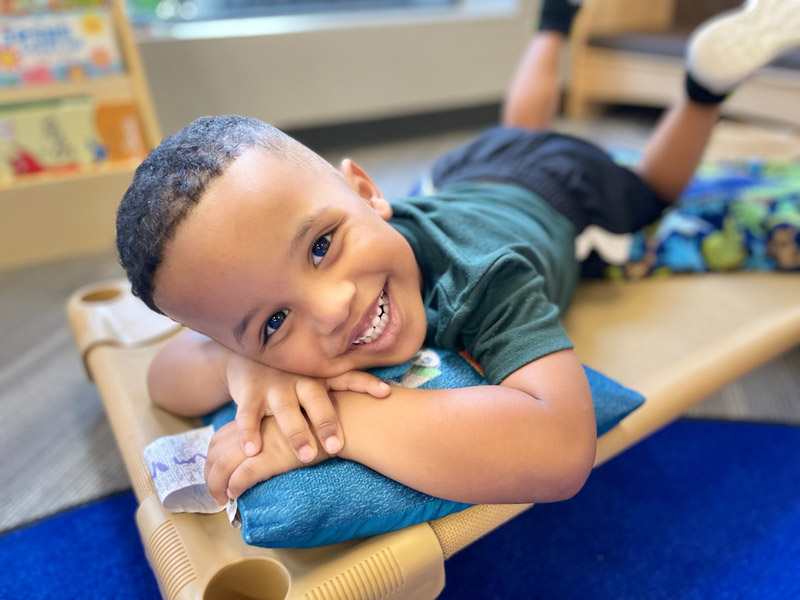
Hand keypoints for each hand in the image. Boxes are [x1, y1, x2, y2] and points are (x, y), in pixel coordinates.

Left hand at [205, 418, 322, 504]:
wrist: (342, 420)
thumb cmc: (321, 422)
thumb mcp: (291, 417)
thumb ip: (274, 429)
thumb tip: (263, 451)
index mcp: (257, 414)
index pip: (220, 437)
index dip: (213, 457)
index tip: (215, 472)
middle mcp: (253, 426)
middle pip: (215, 450)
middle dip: (209, 473)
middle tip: (214, 491)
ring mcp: (260, 441)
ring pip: (222, 464)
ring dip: (216, 484)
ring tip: (220, 499)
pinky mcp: (271, 456)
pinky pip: (242, 475)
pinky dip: (234, 487)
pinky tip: (235, 494)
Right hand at [224, 353, 390, 462]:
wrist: (245, 355)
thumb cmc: (291, 374)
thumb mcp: (315, 378)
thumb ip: (340, 390)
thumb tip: (388, 400)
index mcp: (320, 376)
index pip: (347, 377)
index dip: (366, 383)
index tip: (385, 393)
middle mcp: (300, 379)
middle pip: (316, 399)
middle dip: (327, 422)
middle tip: (337, 447)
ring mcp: (274, 385)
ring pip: (286, 409)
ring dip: (296, 432)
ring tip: (306, 456)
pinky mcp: (250, 393)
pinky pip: (248, 414)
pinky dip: (249, 432)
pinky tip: (253, 450)